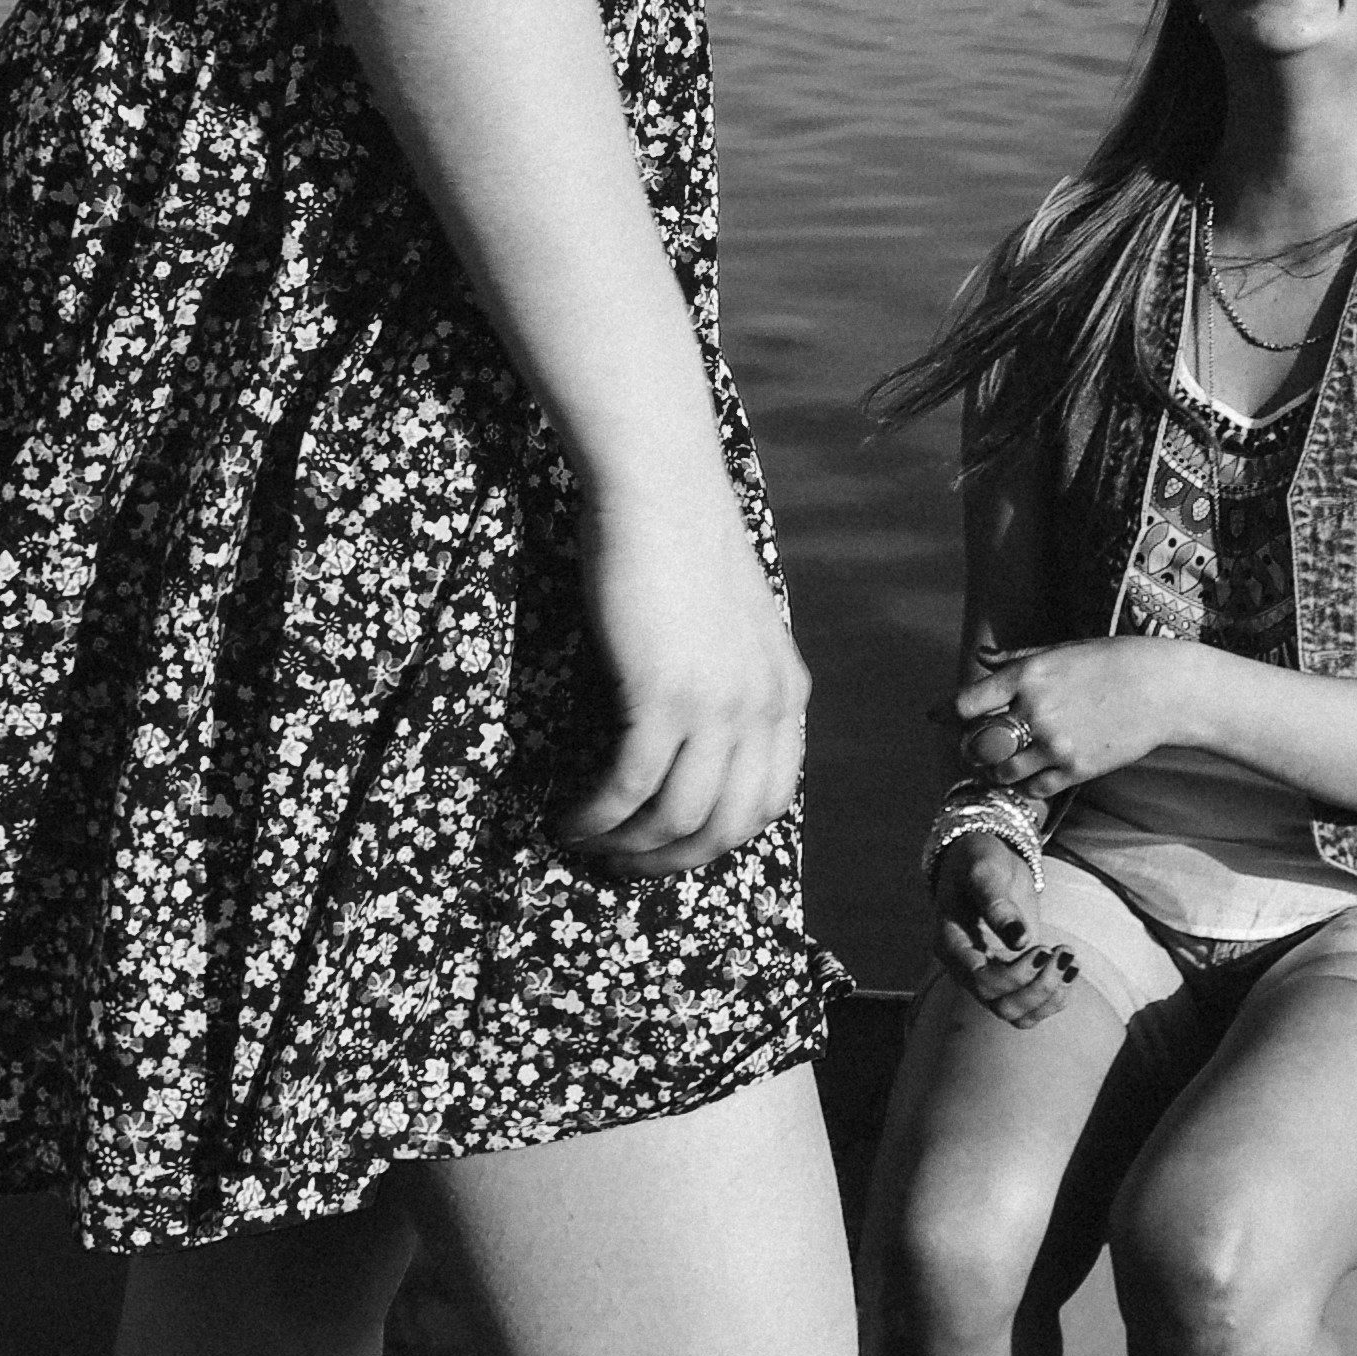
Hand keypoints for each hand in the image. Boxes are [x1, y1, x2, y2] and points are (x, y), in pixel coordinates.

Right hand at [557, 467, 809, 873]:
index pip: (771, 800)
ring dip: (626, 846)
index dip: (719, 837)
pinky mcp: (664, 696)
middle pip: (727, 825)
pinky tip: (569, 818)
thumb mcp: (733, 626)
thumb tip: (698, 740)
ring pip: (677, 817)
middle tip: (622, 867)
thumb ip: (732, 682)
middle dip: (672, 861)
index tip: (673, 847)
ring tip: (585, 843)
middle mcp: (764, 709)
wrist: (660, 488)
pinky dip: (598, 815)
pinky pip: (631, 787)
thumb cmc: (682, 544)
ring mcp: (718, 706)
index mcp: (786, 694)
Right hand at [931, 828, 1076, 1025]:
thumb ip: (997, 904)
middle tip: (1062, 950)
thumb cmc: (979, 859)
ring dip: (1050, 996)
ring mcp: (988, 977)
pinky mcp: (1011, 978)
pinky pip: (1031, 1008)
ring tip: (1069, 959)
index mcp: (951, 945)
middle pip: (1002, 1006)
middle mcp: (966, 969)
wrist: (984, 860)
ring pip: (1017, 1015)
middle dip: (1040, 986)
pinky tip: (1071, 968)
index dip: (1017, 974)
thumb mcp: (985, 872)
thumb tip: (1019, 940)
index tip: (1044, 946)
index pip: (982, 982)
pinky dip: (1056, 997)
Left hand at [952, 637, 1188, 796]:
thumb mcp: (1063, 650)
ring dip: (997, 770)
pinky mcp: (1076, 770)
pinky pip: (1034, 789)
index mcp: (1029, 676)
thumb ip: (1017, 659)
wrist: (1164, 689)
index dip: (947, 713)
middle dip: (971, 747)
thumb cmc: (1114, 660)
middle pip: (977, 744)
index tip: (939, 717)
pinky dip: (1027, 784)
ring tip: (1005, 762)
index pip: (967, 702)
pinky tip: (1033, 773)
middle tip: (975, 745)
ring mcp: (1056, 744)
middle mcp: (1036, 711)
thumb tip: (980, 658)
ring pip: (1002, 772)